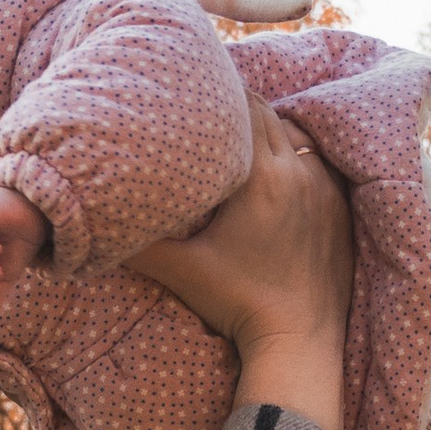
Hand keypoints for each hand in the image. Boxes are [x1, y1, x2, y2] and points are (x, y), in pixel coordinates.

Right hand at [130, 104, 351, 429]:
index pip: (244, 106)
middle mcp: (298, 173)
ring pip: (296, 135)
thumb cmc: (238, 303)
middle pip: (269, 114)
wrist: (299, 341)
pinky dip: (295, 156)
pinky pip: (317, 163)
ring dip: (269, 129)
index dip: (219, 93)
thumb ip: (136, 243)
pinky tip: (276, 169)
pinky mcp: (338, 209)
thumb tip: (92, 224)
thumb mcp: (180, 270)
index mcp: (260, 178)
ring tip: (239, 135)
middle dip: (240, 106)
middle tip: (211, 105)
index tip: (195, 88)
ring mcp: (324, 189)